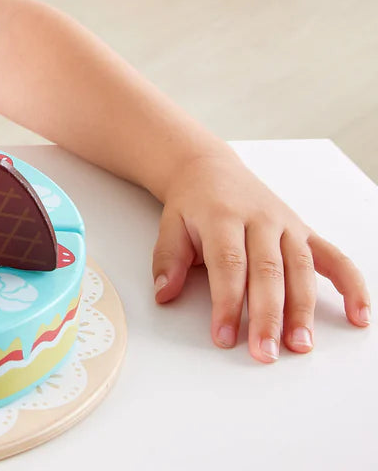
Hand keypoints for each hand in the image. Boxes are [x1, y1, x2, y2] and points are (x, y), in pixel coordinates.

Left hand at [151, 149, 370, 362]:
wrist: (209, 168)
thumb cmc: (192, 202)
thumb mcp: (170, 224)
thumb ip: (168, 259)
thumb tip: (164, 294)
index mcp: (222, 216)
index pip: (229, 264)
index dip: (228, 303)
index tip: (224, 336)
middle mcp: (259, 219)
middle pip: (268, 271)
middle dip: (267, 315)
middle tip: (265, 352)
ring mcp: (286, 225)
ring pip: (300, 269)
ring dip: (303, 310)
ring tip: (299, 345)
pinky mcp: (304, 231)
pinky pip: (334, 258)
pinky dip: (352, 285)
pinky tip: (360, 314)